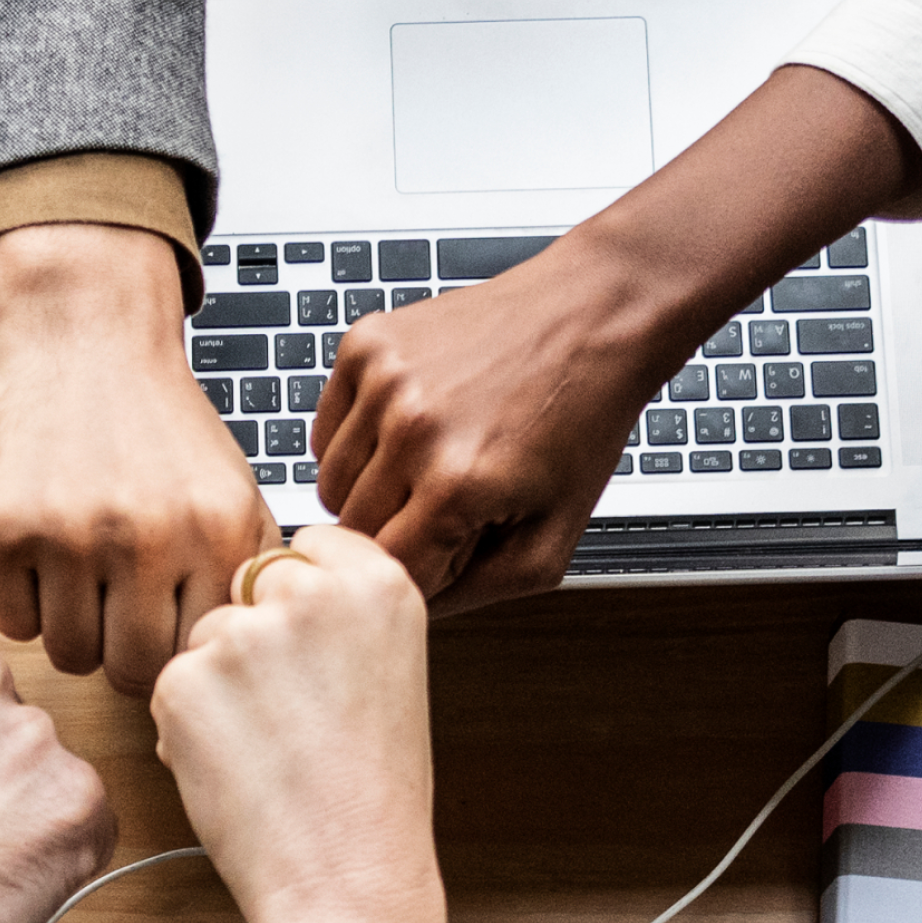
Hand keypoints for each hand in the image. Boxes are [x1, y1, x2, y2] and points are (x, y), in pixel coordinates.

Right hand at [0, 223, 275, 695]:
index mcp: (215, 531)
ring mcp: (66, 532)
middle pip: (130, 670)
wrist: (86, 331)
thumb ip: (247, 573)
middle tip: (117, 611)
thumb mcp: (231, 489)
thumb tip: (246, 655)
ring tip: (81, 577)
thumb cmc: (159, 423)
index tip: (163, 629)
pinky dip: (24, 602)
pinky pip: (13, 623)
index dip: (176, 651)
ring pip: (69, 654)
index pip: (195, 656)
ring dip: (73, 628)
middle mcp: (144, 535)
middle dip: (123, 651)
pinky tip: (40, 555)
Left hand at [149, 528, 444, 922]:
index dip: (296, 605)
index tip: (309, 650)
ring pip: (204, 640)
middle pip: (247, 588)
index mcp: (378, 582)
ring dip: (217, 688)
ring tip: (270, 754)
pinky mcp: (185, 682)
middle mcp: (311, 593)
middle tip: (290, 718)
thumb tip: (275, 594)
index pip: (305, 549)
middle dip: (252, 642)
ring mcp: (243, 634)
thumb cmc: (372, 799)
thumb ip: (338, 619)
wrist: (348, 876)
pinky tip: (237, 772)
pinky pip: (170, 689)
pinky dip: (188, 730)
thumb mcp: (388, 675)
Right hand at [312, 241, 662, 609]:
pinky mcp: (366, 344)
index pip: (387, 573)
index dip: (419, 572)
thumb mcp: (553, 541)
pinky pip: (326, 431)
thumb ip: (477, 593)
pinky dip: (356, 442)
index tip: (448, 552)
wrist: (595, 312)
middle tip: (444, 506)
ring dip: (370, 490)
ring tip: (426, 465)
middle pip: (352, 531)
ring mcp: (383, 380)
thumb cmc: (580, 419)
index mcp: (457, 485)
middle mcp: (411, 428)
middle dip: (394, 532)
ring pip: (330, 484)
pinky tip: (407, 429)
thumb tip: (412, 610)